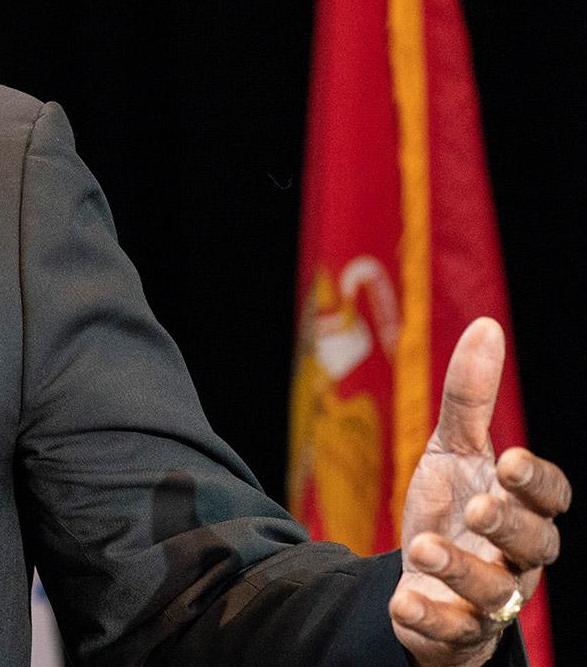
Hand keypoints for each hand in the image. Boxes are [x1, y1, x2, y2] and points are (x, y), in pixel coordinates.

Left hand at [391, 318, 570, 665]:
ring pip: (495, 592)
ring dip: (461, 570)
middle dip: (509, 525)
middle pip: (535, 544)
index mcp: (524, 508)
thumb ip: (471, 399)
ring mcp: (491, 597)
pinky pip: (452, 631)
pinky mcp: (456, 629)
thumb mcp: (454, 450)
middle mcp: (519, 556)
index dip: (537, 481)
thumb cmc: (454, 506)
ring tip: (422, 546)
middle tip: (477, 507)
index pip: (552, 497)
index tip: (511, 460)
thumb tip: (487, 326)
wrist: (423, 575)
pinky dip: (430, 616)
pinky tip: (404, 600)